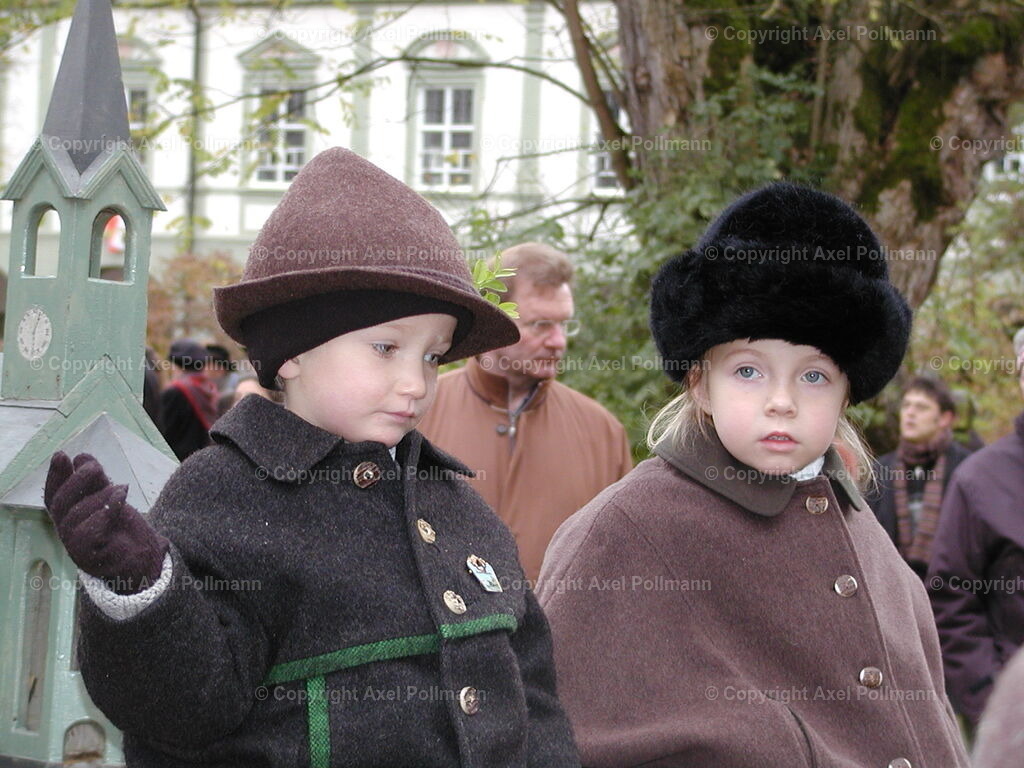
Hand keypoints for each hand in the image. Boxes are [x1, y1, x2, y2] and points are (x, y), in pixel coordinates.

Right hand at [45, 452, 168, 593]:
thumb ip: (96, 481)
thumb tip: (81, 457)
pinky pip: (90, 532)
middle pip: (60, 502)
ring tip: (120, 487)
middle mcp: (66, 529)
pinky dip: (106, 510)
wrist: (141, 558)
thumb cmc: (122, 528)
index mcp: (68, 515)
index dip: (55, 475)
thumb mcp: (109, 497)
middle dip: (76, 480)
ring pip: (76, 515)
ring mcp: (75, 544)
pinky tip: (121, 496)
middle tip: (95, 467)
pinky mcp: (89, 555)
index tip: (62, 455)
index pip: (54, 494)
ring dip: (100, 495)